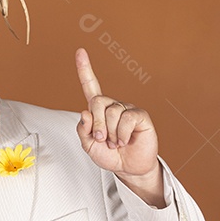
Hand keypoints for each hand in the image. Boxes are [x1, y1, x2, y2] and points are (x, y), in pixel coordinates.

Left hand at [75, 49, 160, 182]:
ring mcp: (126, 109)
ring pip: (111, 113)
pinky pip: (126, 119)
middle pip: (97, 102)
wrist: (129, 168)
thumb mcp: (89, 146)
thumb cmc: (109, 155)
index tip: (80, 52)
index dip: (84, 69)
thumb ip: (82, 131)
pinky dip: (123, 134)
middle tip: (102, 139)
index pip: (90, 86)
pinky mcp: (139, 116)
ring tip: (116, 143)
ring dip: (111, 134)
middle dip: (97, 124)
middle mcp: (112, 106)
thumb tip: (85, 112)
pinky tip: (126, 140)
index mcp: (98, 110)